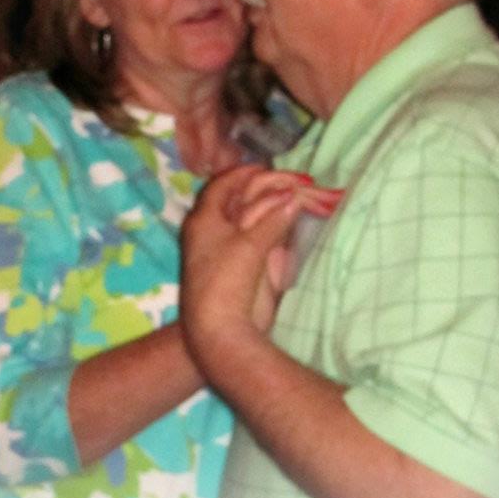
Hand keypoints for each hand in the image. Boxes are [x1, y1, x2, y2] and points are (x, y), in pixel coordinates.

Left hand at [180, 165, 341, 368]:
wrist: (219, 331)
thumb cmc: (226, 282)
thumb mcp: (251, 246)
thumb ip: (274, 219)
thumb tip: (294, 198)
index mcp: (204, 220)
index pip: (222, 186)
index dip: (242, 173)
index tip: (264, 166)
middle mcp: (211, 231)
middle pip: (236, 199)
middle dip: (263, 189)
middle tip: (290, 182)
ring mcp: (224, 249)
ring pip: (247, 217)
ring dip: (269, 206)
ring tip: (293, 197)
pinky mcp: (238, 267)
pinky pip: (255, 236)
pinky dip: (270, 225)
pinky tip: (286, 220)